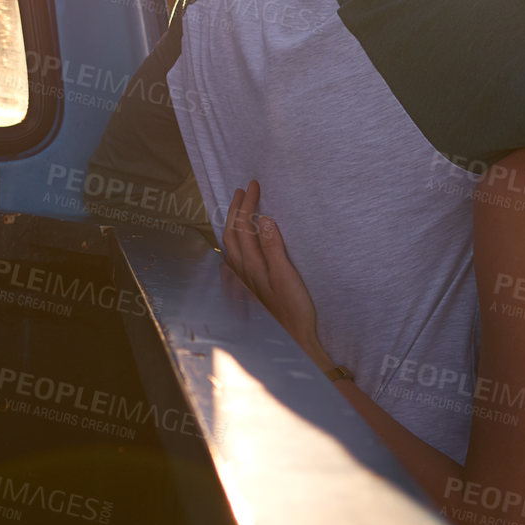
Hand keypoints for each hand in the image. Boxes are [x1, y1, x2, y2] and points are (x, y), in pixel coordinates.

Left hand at [222, 180, 323, 360]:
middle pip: (232, 234)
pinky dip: (236, 242)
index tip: (253, 185)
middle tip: (243, 191)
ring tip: (239, 210)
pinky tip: (241, 245)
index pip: (244, 227)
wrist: (294, 339)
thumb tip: (265, 219)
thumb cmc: (294, 310)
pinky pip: (236, 258)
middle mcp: (243, 272)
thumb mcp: (287, 276)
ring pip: (231, 246)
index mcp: (252, 265)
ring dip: (233, 224)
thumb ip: (274, 248)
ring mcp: (245, 281)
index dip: (247, 204)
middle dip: (236, 210)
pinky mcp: (251, 289)